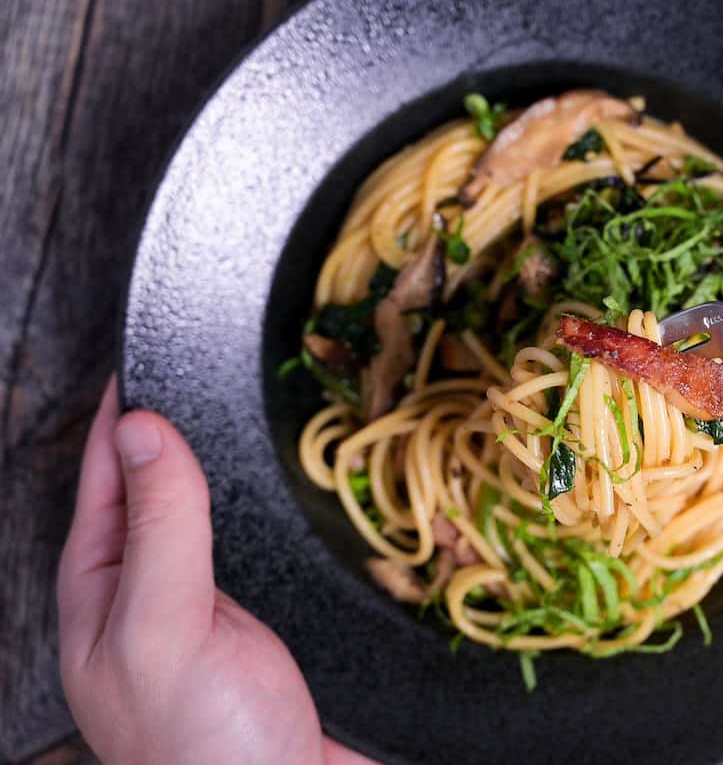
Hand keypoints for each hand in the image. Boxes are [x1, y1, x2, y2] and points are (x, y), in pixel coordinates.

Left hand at [57, 379, 375, 764]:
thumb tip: (147, 426)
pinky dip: (246, 510)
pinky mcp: (246, 631)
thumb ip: (162, 526)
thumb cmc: (208, 745)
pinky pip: (236, 549)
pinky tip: (267, 500)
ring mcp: (194, 617)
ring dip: (207, 469)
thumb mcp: (169, 623)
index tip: (146, 352)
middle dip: (164, 432)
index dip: (121, 415)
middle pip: (144, 495)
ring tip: (226, 420)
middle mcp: (140, 601)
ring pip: (192, 520)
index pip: (102, 480)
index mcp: (99, 595)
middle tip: (191, 370)